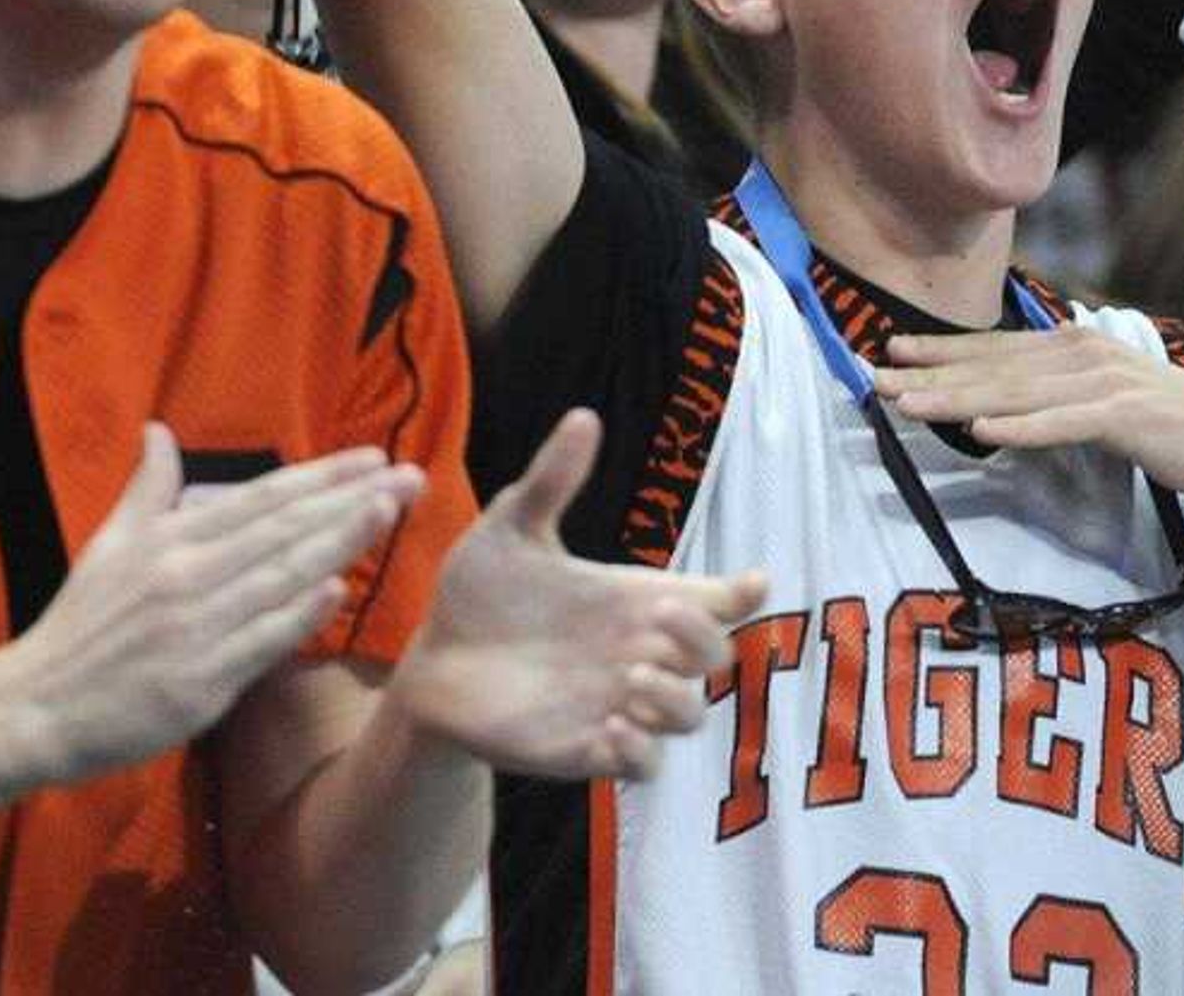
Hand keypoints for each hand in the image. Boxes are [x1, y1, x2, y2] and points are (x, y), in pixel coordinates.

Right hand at [0, 429, 419, 789]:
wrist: (35, 708)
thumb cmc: (80, 627)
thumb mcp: (108, 546)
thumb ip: (147, 491)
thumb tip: (158, 431)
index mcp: (169, 540)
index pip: (261, 499)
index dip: (321, 476)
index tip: (373, 456)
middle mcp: (185, 575)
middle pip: (282, 529)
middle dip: (350, 499)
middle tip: (409, 475)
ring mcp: (193, 629)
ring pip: (279, 577)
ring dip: (339, 542)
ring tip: (388, 512)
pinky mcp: (196, 683)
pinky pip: (257, 642)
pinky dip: (297, 615)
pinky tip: (338, 591)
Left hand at [387, 411, 759, 779]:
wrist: (431, 661)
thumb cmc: (480, 593)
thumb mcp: (511, 528)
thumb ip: (551, 480)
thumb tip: (584, 416)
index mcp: (633, 600)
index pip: (713, 600)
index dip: (744, 593)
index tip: (751, 581)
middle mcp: (636, 652)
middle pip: (714, 657)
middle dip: (703, 641)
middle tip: (661, 619)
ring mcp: (617, 704)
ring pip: (688, 716)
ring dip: (674, 698)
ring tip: (631, 676)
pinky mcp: (586, 748)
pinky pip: (642, 766)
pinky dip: (639, 751)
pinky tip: (609, 726)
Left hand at [872, 329, 1183, 526]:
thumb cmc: (1173, 431)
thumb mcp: (1107, 404)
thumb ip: (1060, 396)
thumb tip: (1005, 403)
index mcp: (1078, 347)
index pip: (995, 349)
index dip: (940, 351)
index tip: (890, 353)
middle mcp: (1085, 352)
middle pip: (993, 366)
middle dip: (931, 372)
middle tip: (875, 378)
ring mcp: (1104, 382)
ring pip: (1014, 390)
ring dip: (956, 397)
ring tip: (909, 405)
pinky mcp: (1124, 416)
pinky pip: (1061, 422)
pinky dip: (1019, 426)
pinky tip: (980, 431)